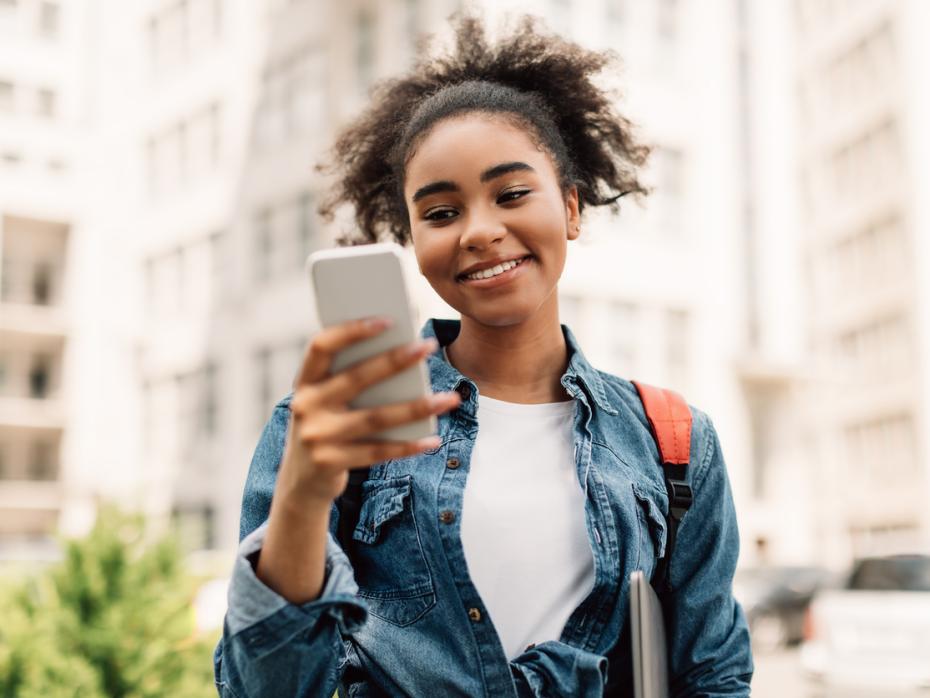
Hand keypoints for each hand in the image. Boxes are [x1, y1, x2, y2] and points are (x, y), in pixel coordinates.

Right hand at [277, 317, 460, 504]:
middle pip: (356, 378)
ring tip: (450, 398)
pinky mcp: (330, 463)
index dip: (351, 331)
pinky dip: (408, 445)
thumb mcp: (328, 401)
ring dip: (417, 407)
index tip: (387, 319)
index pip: (321, 346)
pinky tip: (432, 439)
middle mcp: (305, 406)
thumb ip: (352, 380)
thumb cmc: (327, 426)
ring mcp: (316, 436)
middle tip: (428, 346)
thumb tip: (404, 357)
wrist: (301, 482)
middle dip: (396, 360)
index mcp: (305, 381)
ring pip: (375, 418)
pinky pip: (378, 451)